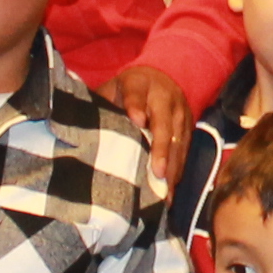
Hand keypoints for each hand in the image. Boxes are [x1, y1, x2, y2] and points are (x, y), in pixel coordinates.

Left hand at [105, 62, 195, 190]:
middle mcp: (164, 96)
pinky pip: (185, 149)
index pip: (135, 93)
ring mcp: (180, 111)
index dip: (136, 107)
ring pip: (178, 140)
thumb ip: (102, 105)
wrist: (158, 79)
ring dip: (173, 166)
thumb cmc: (125, 92)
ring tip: (166, 192)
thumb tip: (84, 128)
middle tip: (157, 173)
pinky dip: (178, 169)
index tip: (137, 121)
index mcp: (138, 83)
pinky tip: (170, 189)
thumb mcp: (111, 90)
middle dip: (161, 149)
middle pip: (163, 123)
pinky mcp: (189, 126)